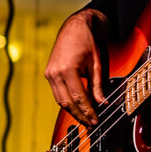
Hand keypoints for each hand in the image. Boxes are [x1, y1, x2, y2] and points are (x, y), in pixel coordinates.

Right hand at [44, 9, 107, 125]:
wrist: (74, 27)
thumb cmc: (86, 41)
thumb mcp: (96, 64)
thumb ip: (97, 85)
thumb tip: (102, 102)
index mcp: (67, 69)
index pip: (78, 98)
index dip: (87, 111)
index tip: (95, 120)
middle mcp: (55, 73)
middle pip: (67, 102)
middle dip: (79, 115)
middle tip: (90, 124)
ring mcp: (50, 73)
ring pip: (60, 100)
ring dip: (72, 111)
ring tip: (84, 119)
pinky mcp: (49, 74)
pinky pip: (57, 93)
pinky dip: (66, 101)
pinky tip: (76, 107)